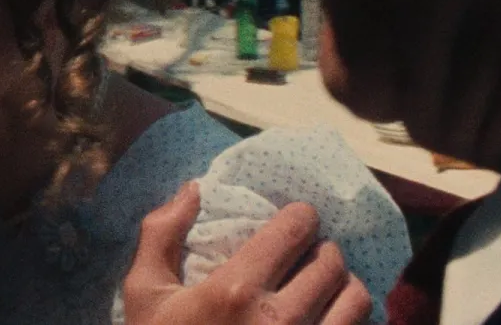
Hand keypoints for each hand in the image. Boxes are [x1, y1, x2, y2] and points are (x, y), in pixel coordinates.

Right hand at [123, 182, 372, 324]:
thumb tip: (193, 188)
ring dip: (345, 286)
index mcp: (235, 290)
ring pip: (356, 301)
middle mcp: (280, 321)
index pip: (293, 230)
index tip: (296, 220)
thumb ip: (162, 234)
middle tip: (310, 255)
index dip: (300, 217)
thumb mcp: (144, 293)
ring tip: (328, 287)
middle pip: (331, 263)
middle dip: (322, 251)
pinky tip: (329, 320)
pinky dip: (348, 322)